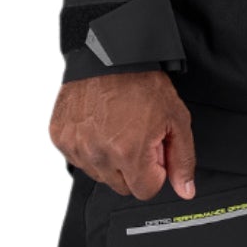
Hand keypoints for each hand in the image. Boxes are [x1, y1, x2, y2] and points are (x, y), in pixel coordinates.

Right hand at [49, 70, 197, 200]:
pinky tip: (99, 125)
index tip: (154, 149)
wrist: (110, 55)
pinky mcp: (60, 137)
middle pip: (121, 187)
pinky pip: (78, 158)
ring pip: (99, 174)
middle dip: (133, 167)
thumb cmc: (143, 83)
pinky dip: (90, 147)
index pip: (145, 191)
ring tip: (118, 127)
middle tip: (137, 136)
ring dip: (110, 159)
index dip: (155, 170)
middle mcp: (98, 154)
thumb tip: (186, 191)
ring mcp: (76, 146)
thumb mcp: (176, 119)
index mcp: (128, 153)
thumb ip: (182, 159)